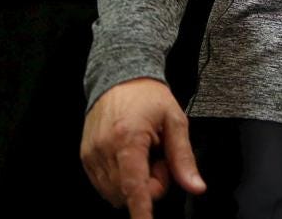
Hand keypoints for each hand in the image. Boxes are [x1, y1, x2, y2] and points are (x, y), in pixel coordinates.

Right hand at [80, 77, 205, 216]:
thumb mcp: (175, 120)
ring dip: (132, 185)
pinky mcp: (85, 156)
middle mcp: (105, 149)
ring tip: (143, 156)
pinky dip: (119, 180)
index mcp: (128, 139)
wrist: (119, 75)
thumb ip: (183, 157)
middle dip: (148, 187)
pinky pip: (102, 184)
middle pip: (126, 194)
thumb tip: (196, 186)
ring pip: (113, 193)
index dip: (141, 212)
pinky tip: (129, 158)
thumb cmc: (148, 96)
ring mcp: (91, 154)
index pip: (134, 187)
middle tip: (159, 161)